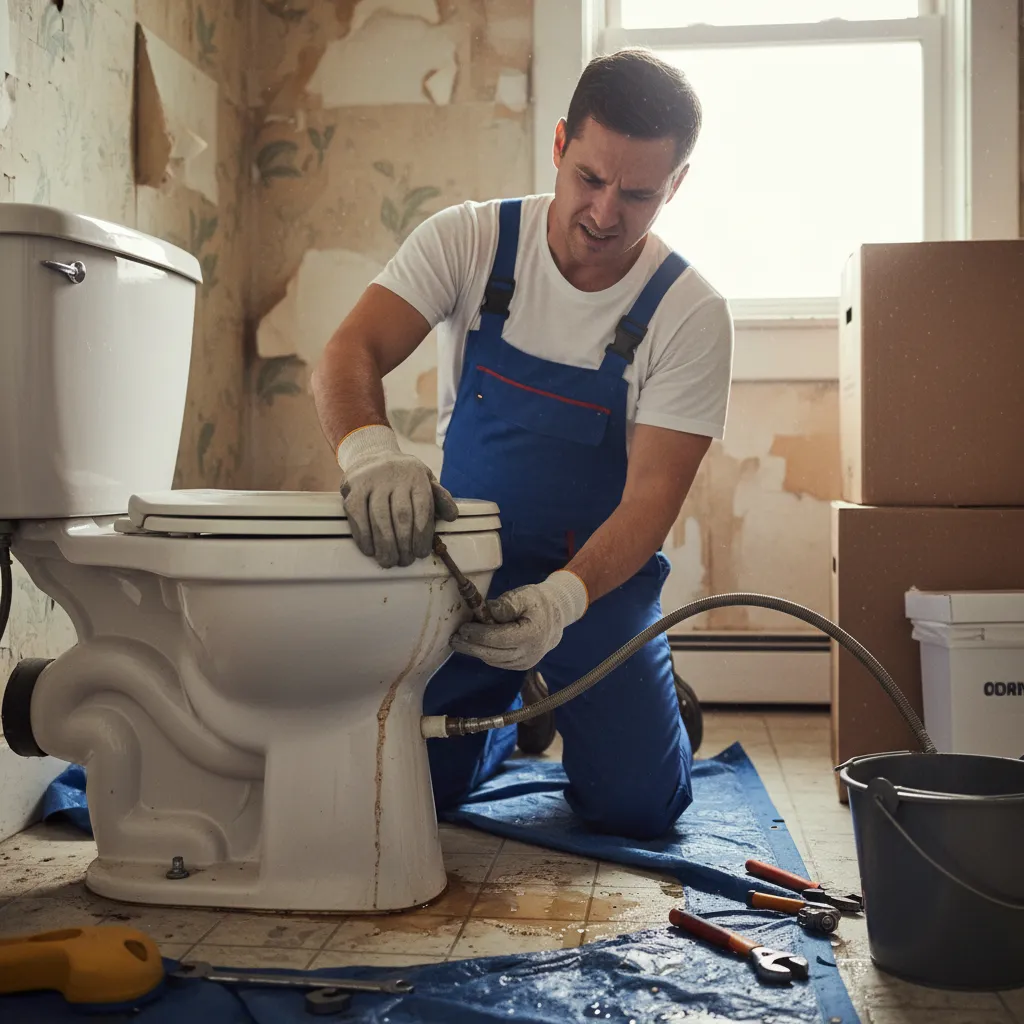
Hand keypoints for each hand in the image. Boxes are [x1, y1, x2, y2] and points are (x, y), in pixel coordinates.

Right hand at [337, 424, 457, 567]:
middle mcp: (395, 476)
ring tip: (388, 561)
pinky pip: (358, 516)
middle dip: (403, 544)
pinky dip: (364, 536)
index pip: (422, 509)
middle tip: (404, 561)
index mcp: (416, 476)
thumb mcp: (425, 479)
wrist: (371, 453)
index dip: (422, 535)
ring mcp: (372, 480)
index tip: (420, 554)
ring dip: (384, 545)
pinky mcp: (352, 487)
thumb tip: (452, 516)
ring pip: (379, 518)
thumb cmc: (403, 475)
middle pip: (401, 516)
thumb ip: (439, 498)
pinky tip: (370, 550)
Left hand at [451, 570, 588, 670]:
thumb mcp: (524, 596)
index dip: (477, 634)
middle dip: (470, 646)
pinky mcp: (520, 666)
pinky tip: (475, 644)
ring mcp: (524, 663)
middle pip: (491, 654)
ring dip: (475, 651)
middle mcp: (528, 654)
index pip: (497, 639)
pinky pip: (498, 661)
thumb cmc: (537, 603)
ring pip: (493, 660)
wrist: (556, 617)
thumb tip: (486, 612)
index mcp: (530, 635)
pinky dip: (485, 653)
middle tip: (453, 639)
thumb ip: (506, 604)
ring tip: (460, 640)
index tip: (462, 628)